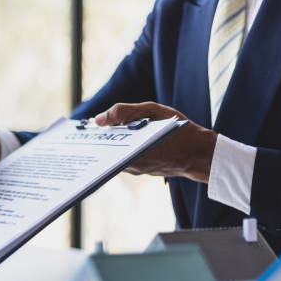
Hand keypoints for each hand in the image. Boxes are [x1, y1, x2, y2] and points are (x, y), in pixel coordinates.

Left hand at [95, 102, 217, 182]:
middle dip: (98, 139)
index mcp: (131, 151)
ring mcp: (135, 169)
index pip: (101, 147)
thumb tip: (99, 119)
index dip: (90, 138)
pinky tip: (119, 136)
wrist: (200, 155)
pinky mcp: (140, 169)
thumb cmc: (179, 131)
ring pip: (113, 155)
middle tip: (90, 128)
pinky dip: (120, 147)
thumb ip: (125, 112)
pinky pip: (123, 157)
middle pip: (105, 152)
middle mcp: (130, 165)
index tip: (81, 130)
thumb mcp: (153, 111)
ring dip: (109, 142)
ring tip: (103, 129)